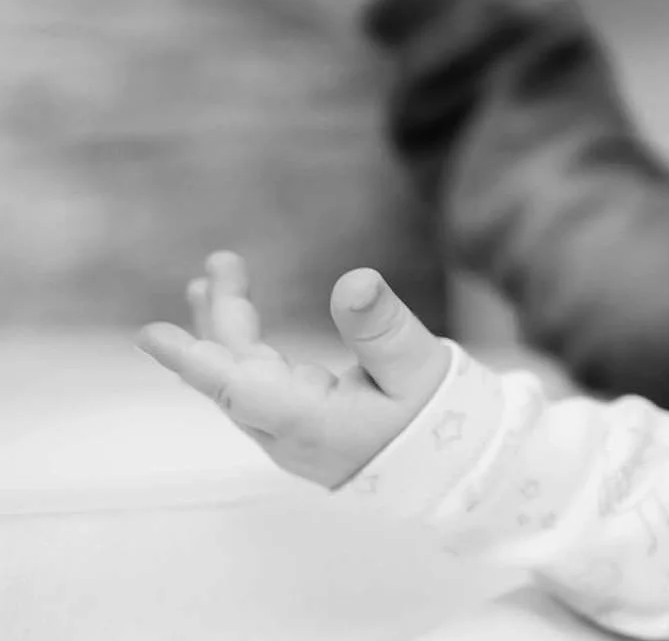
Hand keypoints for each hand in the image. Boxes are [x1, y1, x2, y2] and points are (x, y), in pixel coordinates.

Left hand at [136, 251, 451, 488]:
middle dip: (219, 318)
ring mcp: (290, 433)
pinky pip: (257, 388)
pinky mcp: (300, 427)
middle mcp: (288, 433)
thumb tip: (353, 280)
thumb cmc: (440, 420)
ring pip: (241, 380)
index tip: (149, 335)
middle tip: (220, 263)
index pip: (239, 388)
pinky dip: (243, 352)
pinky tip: (241, 330)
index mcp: (312, 423)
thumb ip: (384, 329)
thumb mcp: (420, 368)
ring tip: (210, 285)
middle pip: (235, 376)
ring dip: (225, 331)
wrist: (455, 469)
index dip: (195, 359)